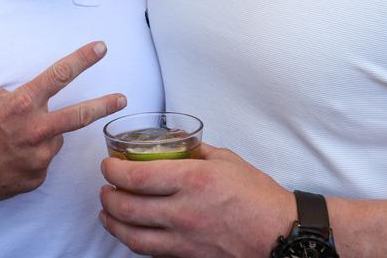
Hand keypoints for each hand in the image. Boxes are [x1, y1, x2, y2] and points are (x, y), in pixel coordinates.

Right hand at [0, 41, 126, 207]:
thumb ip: (23, 100)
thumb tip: (42, 103)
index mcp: (22, 105)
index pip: (59, 75)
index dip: (83, 59)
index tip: (101, 47)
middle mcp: (34, 131)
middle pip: (79, 116)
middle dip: (104, 106)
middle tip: (122, 98)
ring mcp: (37, 158)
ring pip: (55, 140)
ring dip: (44, 137)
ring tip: (16, 141)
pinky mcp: (35, 178)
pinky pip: (43, 162)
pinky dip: (33, 157)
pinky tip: (11, 159)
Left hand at [100, 145, 294, 257]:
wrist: (280, 235)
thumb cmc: (258, 197)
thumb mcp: (228, 161)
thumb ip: (197, 150)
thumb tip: (177, 140)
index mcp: (193, 180)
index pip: (137, 176)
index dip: (113, 170)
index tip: (108, 164)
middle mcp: (183, 211)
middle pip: (127, 207)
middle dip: (107, 196)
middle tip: (105, 187)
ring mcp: (183, 239)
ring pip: (132, 236)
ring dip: (113, 223)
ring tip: (108, 212)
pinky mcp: (187, 257)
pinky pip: (150, 251)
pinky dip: (134, 241)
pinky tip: (131, 232)